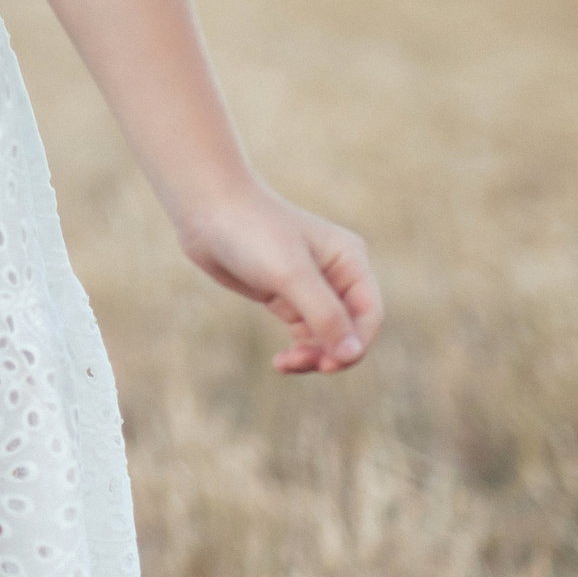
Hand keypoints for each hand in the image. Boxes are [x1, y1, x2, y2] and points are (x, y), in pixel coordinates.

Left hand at [177, 181, 382, 374]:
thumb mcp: (290, 275)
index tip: (328, 365)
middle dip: (331, 353)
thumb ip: (324, 314)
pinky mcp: (286, 294)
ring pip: (327, 336)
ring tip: (284, 363)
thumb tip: (352, 354)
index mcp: (350, 261)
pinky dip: (298, 349)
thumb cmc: (253, 234)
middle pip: (350, 330)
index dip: (355, 345)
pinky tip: (280, 360)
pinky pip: (305, 332)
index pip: (370, 315)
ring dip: (313, 356)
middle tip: (298, 363)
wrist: (207, 211)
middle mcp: (337, 274)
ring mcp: (311, 286)